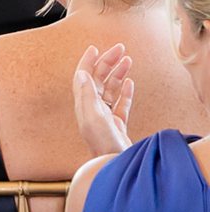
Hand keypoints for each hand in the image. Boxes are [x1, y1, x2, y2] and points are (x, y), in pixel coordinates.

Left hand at [72, 42, 134, 163]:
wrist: (114, 164)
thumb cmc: (103, 143)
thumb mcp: (93, 117)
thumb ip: (88, 95)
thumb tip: (81, 74)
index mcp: (84, 105)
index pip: (84, 77)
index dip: (88, 62)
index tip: (95, 48)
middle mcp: (93, 109)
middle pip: (99, 80)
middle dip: (108, 63)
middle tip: (120, 49)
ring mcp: (106, 116)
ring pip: (111, 89)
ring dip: (118, 73)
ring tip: (128, 60)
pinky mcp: (117, 124)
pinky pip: (121, 104)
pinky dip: (125, 92)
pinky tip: (129, 83)